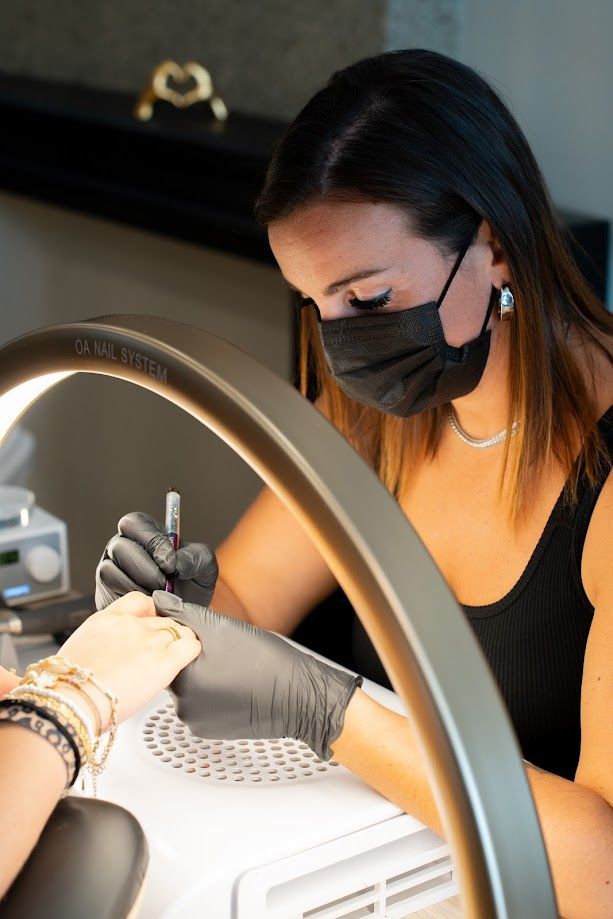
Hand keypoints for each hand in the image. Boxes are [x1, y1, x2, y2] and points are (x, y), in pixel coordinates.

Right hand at [57, 592, 200, 727]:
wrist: (72, 701)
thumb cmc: (70, 686)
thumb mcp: (79, 649)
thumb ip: (101, 642)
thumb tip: (109, 652)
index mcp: (106, 619)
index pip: (140, 601)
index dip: (151, 611)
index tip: (152, 623)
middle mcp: (130, 625)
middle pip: (161, 619)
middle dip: (163, 634)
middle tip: (160, 651)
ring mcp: (149, 641)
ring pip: (178, 630)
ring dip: (179, 641)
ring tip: (175, 656)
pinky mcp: (164, 661)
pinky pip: (190, 646)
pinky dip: (193, 648)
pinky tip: (189, 656)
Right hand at [95, 511, 217, 609]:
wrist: (183, 616)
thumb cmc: (192, 586)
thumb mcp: (204, 568)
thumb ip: (195, 557)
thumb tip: (177, 562)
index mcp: (144, 534)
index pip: (135, 523)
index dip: (151, 541)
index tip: (170, 563)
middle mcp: (123, 548)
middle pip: (120, 547)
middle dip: (145, 568)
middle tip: (165, 584)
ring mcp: (110, 570)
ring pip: (110, 571)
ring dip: (138, 586)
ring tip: (158, 597)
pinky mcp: (104, 595)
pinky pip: (108, 594)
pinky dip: (129, 602)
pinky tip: (146, 607)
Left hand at [152, 591, 361, 760]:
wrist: (297, 696)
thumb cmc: (265, 661)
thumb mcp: (221, 627)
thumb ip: (184, 613)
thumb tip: (159, 601)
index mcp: (181, 675)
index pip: (168, 650)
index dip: (186, 639)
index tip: (208, 638)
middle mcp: (182, 704)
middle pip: (178, 671)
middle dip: (195, 659)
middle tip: (224, 653)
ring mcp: (196, 721)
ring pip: (190, 690)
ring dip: (204, 678)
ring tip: (231, 669)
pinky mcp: (210, 731)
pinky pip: (201, 707)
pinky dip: (212, 696)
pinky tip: (233, 686)